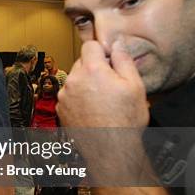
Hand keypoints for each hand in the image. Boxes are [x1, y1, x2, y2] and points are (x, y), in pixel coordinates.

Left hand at [57, 41, 152, 183]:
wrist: (110, 150)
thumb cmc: (124, 120)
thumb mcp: (134, 85)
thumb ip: (123, 60)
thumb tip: (117, 44)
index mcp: (91, 70)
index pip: (90, 45)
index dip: (102, 51)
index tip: (109, 61)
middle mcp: (73, 80)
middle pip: (81, 62)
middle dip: (94, 68)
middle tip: (110, 84)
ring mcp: (64, 95)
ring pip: (75, 79)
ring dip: (85, 84)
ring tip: (102, 100)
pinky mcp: (60, 109)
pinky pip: (69, 95)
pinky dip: (78, 98)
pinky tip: (92, 109)